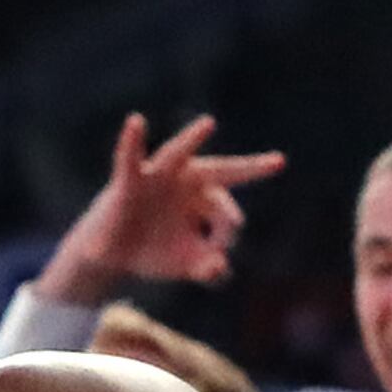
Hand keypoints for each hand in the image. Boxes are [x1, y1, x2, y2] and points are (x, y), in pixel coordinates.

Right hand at [36, 113, 285, 305]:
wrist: (112, 255)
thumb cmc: (156, 250)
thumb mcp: (186, 263)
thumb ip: (208, 269)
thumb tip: (221, 268)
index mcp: (205, 199)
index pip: (228, 217)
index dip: (224, 239)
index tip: (215, 260)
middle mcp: (187, 181)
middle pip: (223, 172)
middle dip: (251, 169)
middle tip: (278, 163)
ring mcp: (158, 178)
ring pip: (179, 154)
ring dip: (192, 139)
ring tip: (209, 124)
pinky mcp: (130, 181)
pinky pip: (129, 158)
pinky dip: (131, 140)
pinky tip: (137, 122)